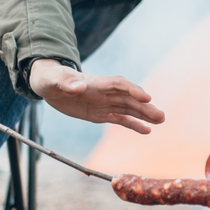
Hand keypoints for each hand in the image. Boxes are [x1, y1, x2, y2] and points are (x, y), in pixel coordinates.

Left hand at [28, 59, 164, 133]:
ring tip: (161, 121)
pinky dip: (133, 124)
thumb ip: (66, 83)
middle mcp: (103, 92)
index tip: (147, 98)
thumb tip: (79, 87)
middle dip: (145, 107)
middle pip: (128, 98)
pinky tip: (147, 131)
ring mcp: (103, 102)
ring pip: (128, 109)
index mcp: (94, 83)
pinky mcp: (100, 113)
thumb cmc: (49, 79)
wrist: (47, 84)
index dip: (133, 90)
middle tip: (162, 116)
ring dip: (144, 115)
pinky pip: (119, 119)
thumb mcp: (53, 81)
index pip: (118, 85)